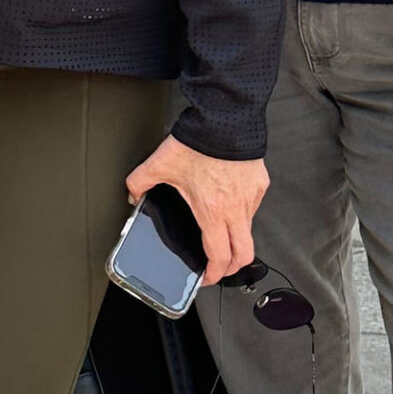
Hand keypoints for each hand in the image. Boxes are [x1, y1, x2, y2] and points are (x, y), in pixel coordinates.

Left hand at [125, 135, 269, 283]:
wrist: (225, 117)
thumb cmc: (198, 140)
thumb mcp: (160, 164)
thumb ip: (139, 182)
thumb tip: (132, 194)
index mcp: (212, 211)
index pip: (219, 257)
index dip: (214, 274)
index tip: (208, 277)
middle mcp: (236, 208)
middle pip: (244, 254)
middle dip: (233, 267)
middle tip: (221, 266)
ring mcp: (251, 197)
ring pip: (249, 229)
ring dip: (237, 237)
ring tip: (222, 232)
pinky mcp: (260, 183)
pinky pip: (253, 205)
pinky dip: (243, 211)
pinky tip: (229, 202)